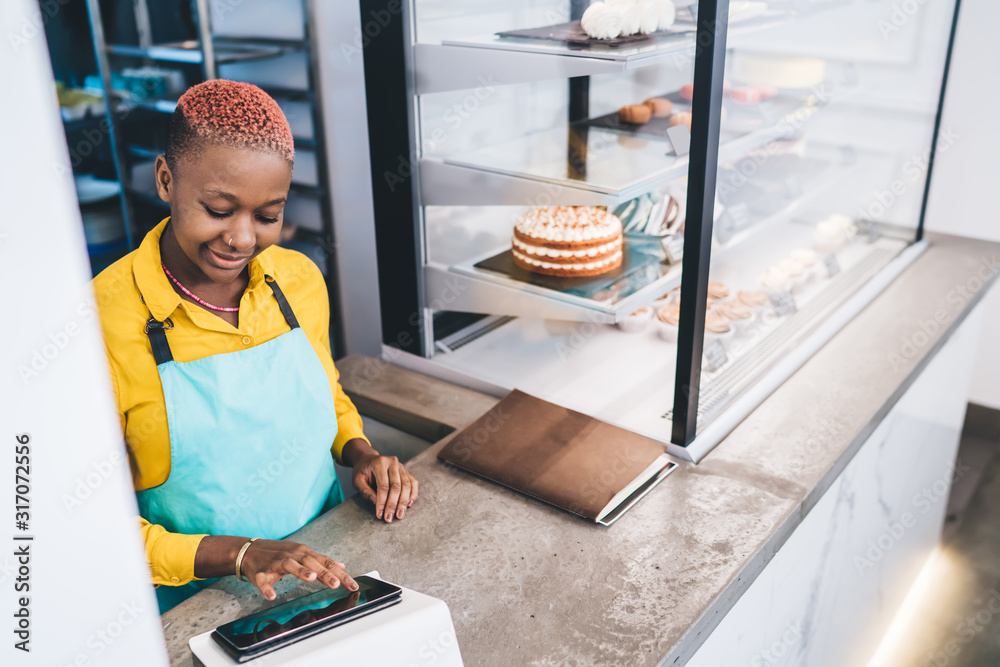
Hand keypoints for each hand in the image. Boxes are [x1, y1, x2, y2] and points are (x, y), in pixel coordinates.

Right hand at [238, 538, 357, 600]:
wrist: (248, 551)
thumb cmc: (278, 554)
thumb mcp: (302, 555)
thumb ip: (321, 561)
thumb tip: (341, 565)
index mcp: (304, 553)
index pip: (325, 562)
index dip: (340, 573)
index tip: (352, 584)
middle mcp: (292, 555)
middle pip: (311, 562)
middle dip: (325, 573)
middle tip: (336, 584)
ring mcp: (275, 562)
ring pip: (289, 565)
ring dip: (300, 571)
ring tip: (311, 578)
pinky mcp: (259, 572)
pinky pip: (262, 580)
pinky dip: (266, 587)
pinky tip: (271, 595)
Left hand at [343, 439, 418, 522]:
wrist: (367, 459)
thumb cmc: (362, 471)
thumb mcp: (357, 480)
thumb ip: (365, 491)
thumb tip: (376, 503)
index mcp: (379, 463)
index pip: (383, 485)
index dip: (382, 501)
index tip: (380, 514)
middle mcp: (392, 462)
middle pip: (396, 486)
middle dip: (393, 504)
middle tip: (389, 518)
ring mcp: (401, 466)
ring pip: (406, 485)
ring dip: (403, 502)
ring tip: (400, 515)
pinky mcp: (406, 471)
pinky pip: (413, 483)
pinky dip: (412, 494)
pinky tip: (409, 504)